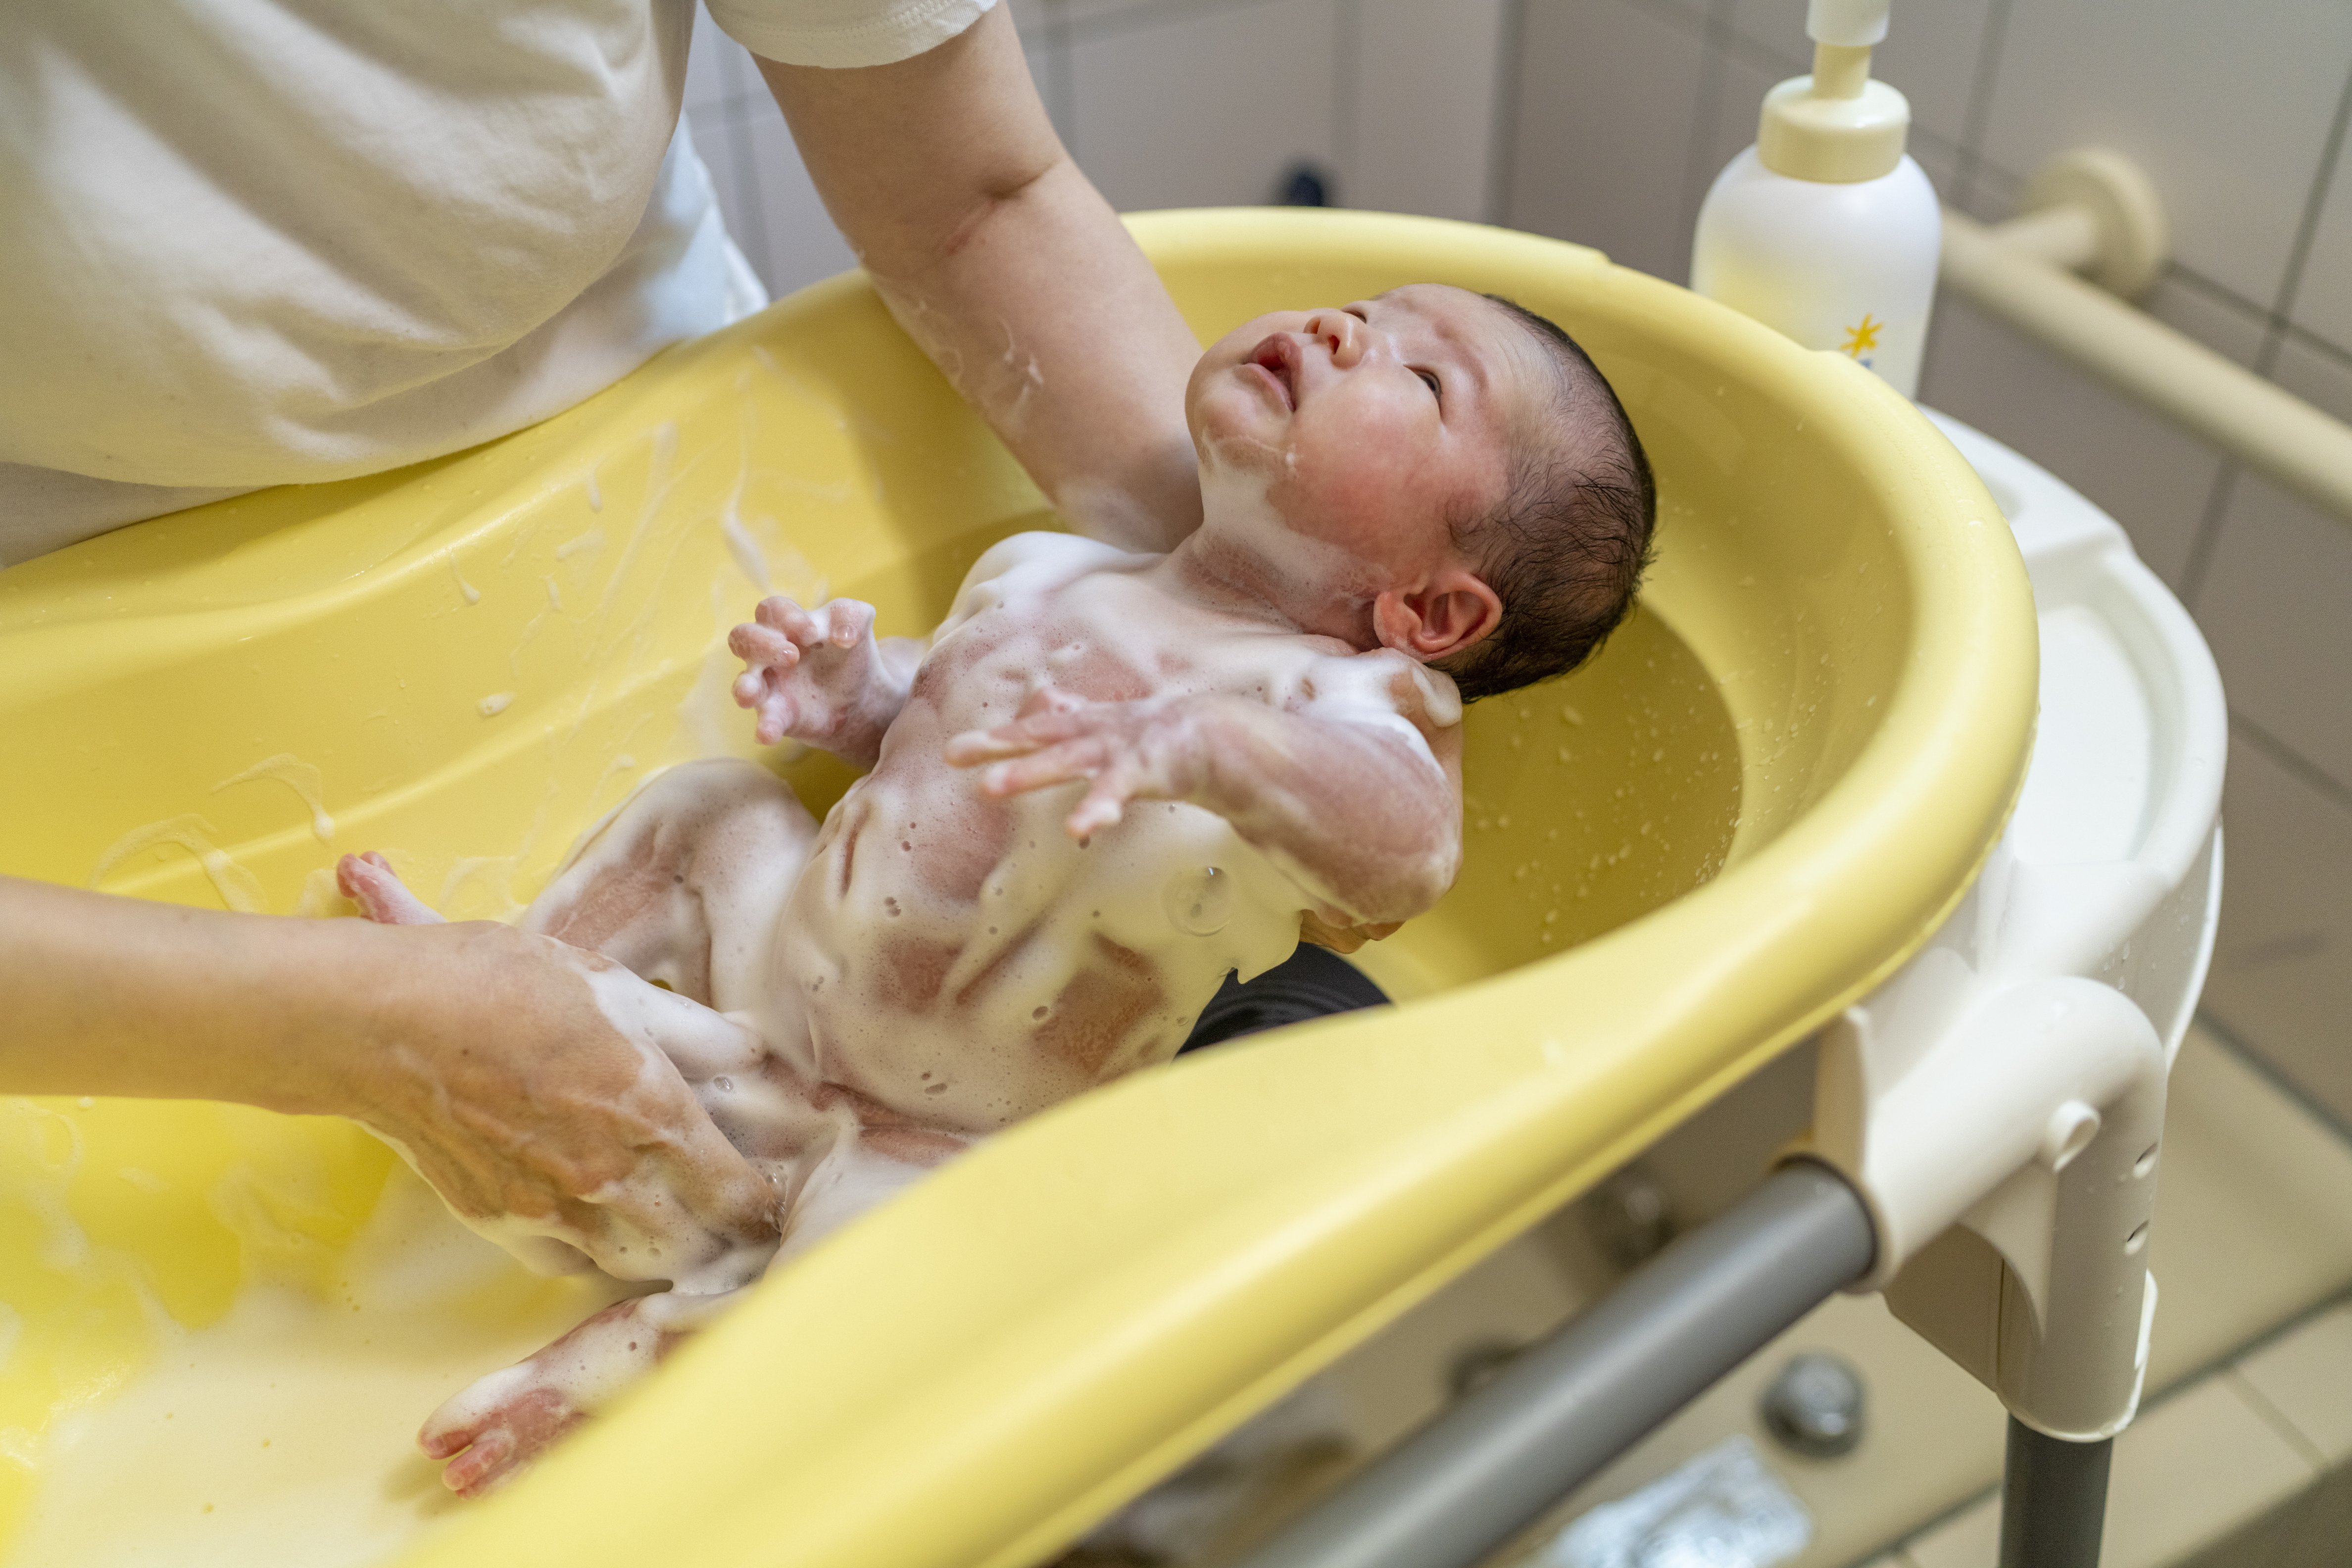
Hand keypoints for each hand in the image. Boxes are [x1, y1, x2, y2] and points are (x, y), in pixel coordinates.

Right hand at [335, 919, 780, 1291]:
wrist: (386, 1022)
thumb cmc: (500, 986)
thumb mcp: (614, 986)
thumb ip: (693, 1030)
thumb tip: (751, 1052)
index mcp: (652, 1110)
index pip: (736, 1194)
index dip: (760, 1204)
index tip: (767, 1200)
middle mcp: (610, 1175)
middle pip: (694, 1245)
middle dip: (720, 1240)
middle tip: (727, 1220)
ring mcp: (552, 1207)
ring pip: (633, 1263)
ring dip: (659, 1252)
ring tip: (669, 1225)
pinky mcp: (499, 1222)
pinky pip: (565, 1261)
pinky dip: (588, 1251)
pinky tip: (593, 1221)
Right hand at [728, 597, 892, 753]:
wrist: (860, 695)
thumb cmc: (848, 651)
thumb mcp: (856, 624)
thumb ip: (851, 617)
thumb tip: (844, 637)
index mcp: (785, 623)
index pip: (771, 610)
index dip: (787, 617)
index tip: (812, 632)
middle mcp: (768, 652)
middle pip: (743, 639)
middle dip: (763, 645)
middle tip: (792, 655)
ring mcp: (768, 686)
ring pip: (743, 683)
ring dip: (745, 687)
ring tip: (750, 693)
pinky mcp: (778, 716)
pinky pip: (765, 721)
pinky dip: (765, 727)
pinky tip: (767, 735)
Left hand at [946, 696, 1217, 839]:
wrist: (1222, 737)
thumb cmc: (1166, 736)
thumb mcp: (1115, 725)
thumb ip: (1078, 716)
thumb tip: (1046, 701)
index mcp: (1090, 725)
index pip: (1036, 730)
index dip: (998, 738)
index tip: (955, 751)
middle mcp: (1097, 732)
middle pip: (1040, 737)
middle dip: (998, 746)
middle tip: (954, 754)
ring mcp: (1118, 749)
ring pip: (1066, 761)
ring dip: (1028, 773)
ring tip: (988, 788)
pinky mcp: (1144, 769)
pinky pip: (1114, 793)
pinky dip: (1095, 810)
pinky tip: (1077, 831)